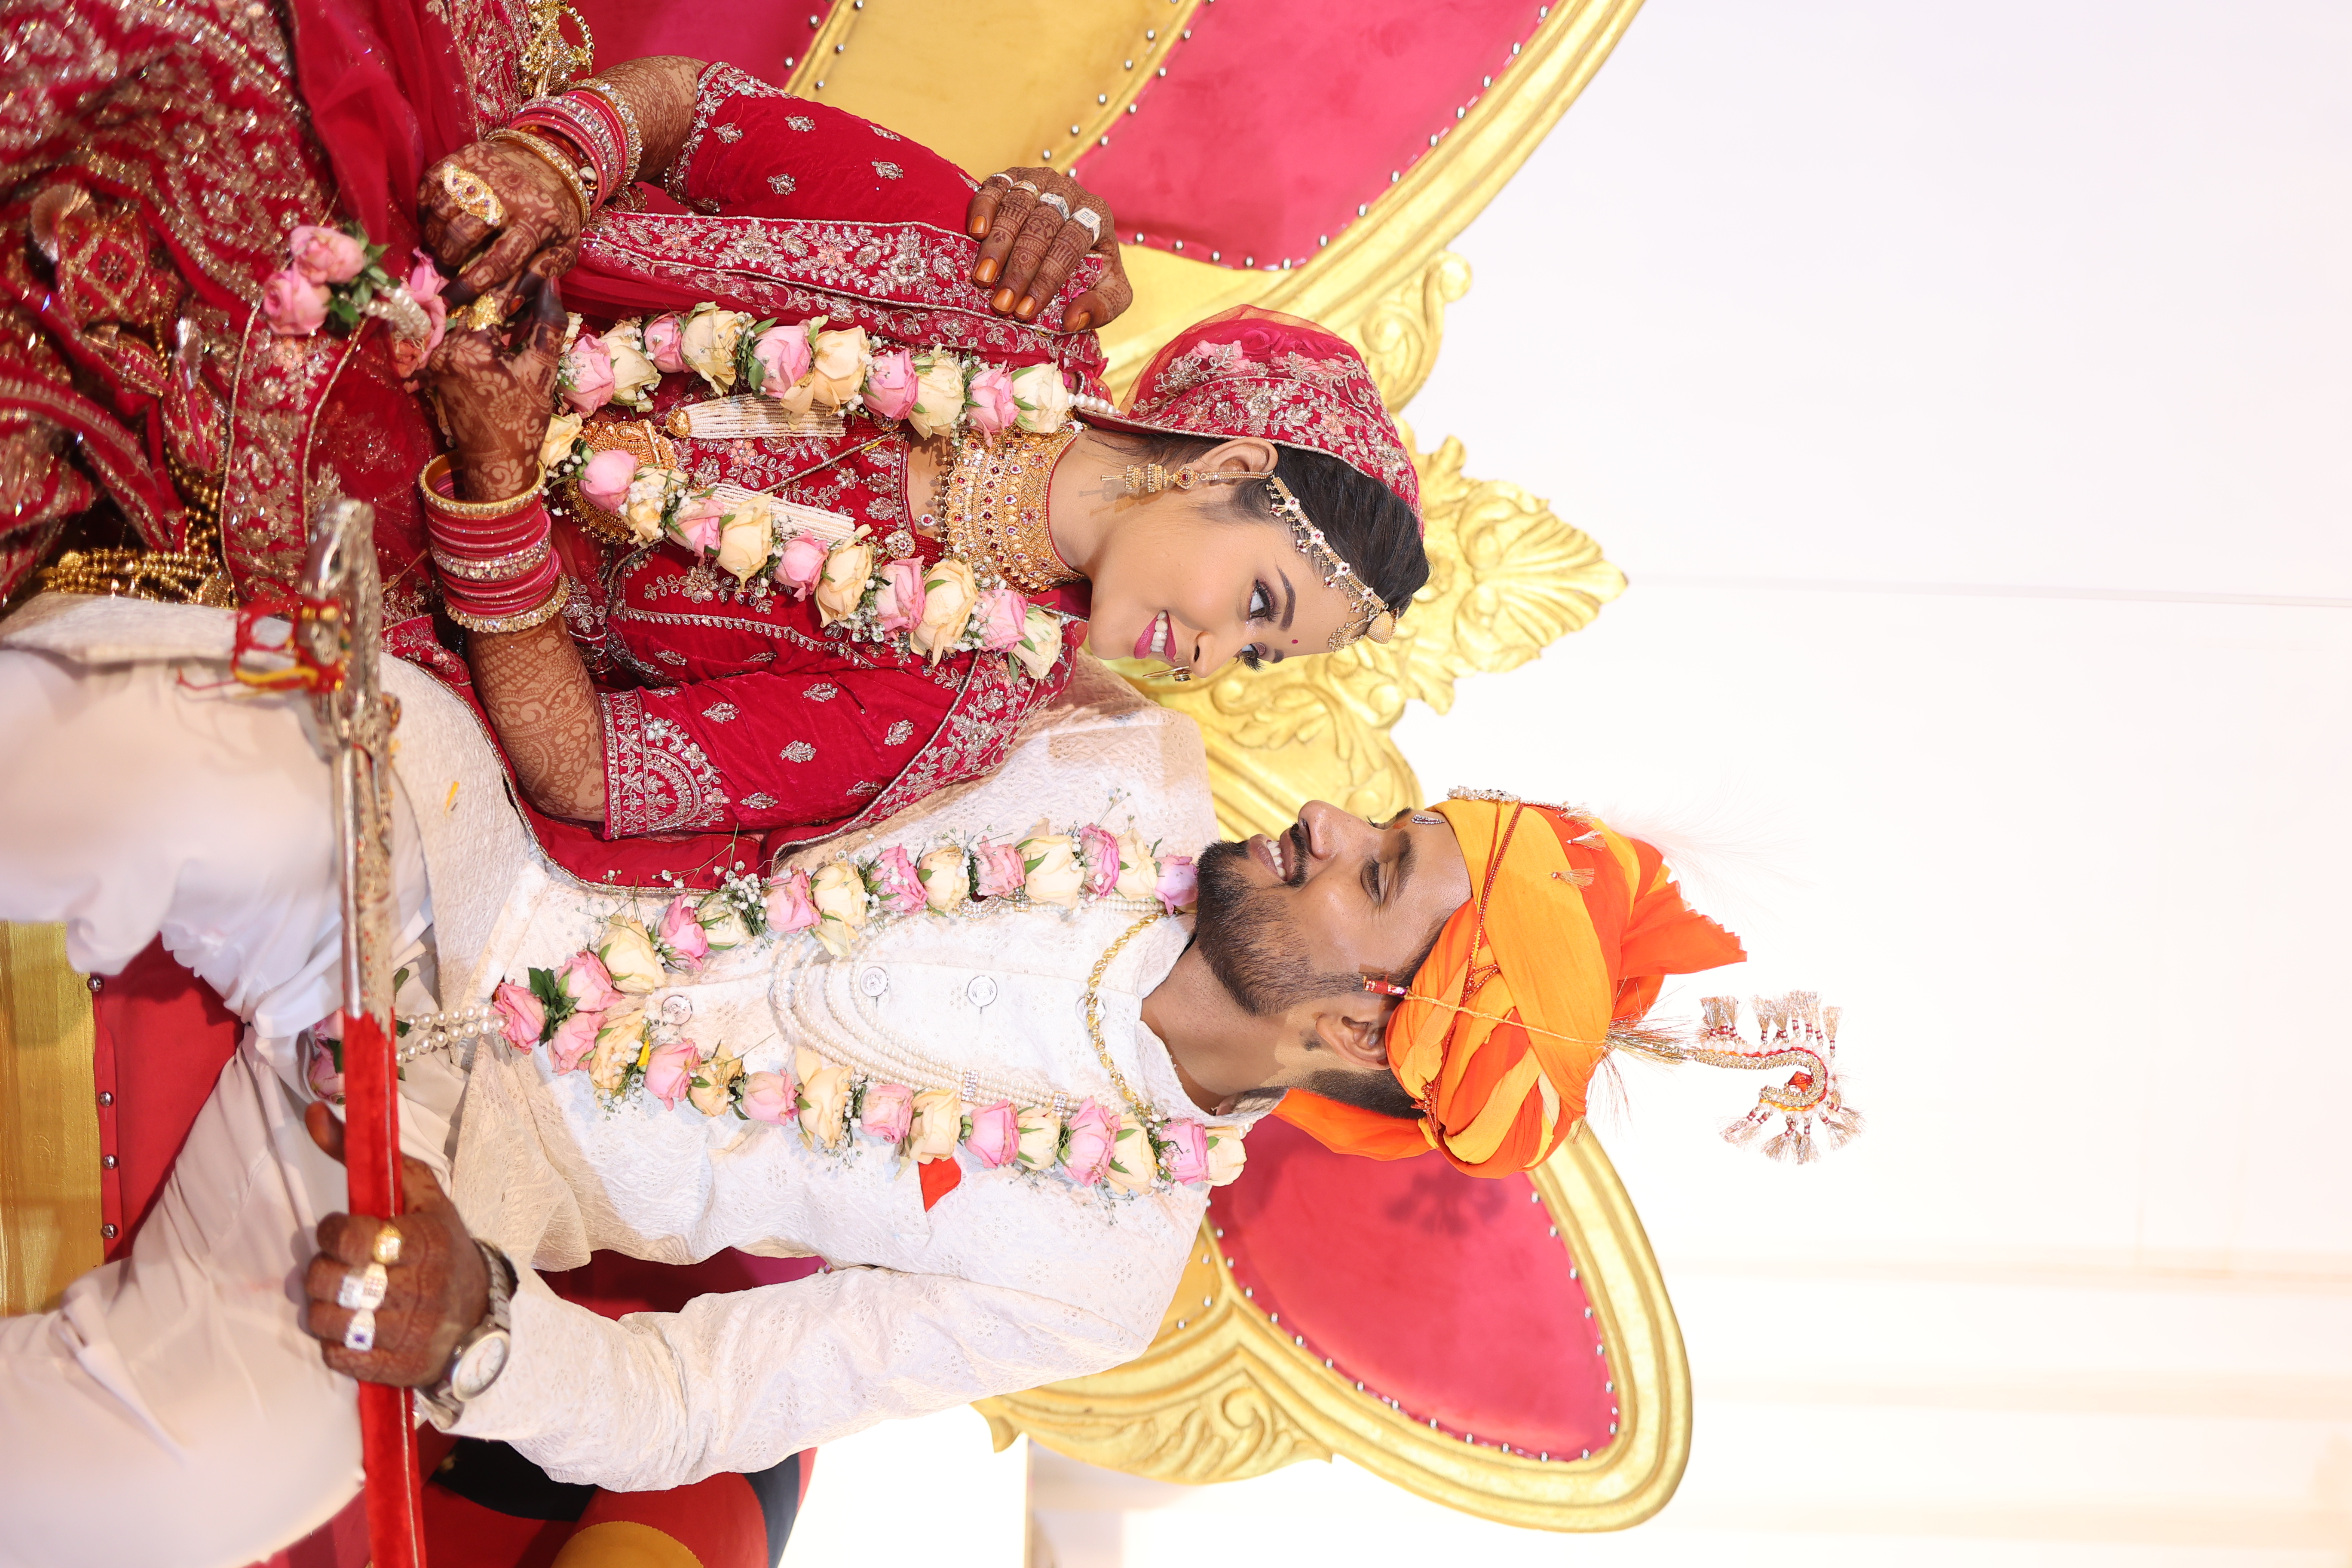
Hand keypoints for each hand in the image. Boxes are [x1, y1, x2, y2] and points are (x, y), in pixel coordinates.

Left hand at [298, 1101, 489, 1386]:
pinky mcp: (399, 1368)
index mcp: (427, 1241)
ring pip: (330, 1323)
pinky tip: (355, 1327)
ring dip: (324, 1310)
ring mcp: (411, 1333)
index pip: (350, 1237)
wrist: (479, 1312)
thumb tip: (312, 1111)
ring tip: (344, 1297)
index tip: (342, 1232)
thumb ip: (361, 1152)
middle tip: (341, 1267)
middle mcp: (421, 1288)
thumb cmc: (440, 1242)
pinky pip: (339, 1358)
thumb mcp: (416, 1191)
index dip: (332, 1233)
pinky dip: (337, 1343)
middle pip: (333, 1282)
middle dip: (324, 1272)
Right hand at [420, 134, 588, 303]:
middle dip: (447, 258)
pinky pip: (432, 182)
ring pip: (442, 210)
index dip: (471, 285)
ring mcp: (484, 173)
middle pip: (462, 234)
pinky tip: (429, 220)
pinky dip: (424, 205)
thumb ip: (544, 275)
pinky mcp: (466, 156)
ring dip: (433, 235)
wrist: (551, 162)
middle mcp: (507, 196)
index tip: (450, 301)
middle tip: (444, 269)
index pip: (499, 261)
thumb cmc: (554, 214)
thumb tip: (511, 304)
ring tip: (436, 248)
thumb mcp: (564, 247)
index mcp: (536, 222)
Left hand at [420, 250, 571, 502]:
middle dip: (508, 294)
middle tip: (534, 280)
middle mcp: (444, 348)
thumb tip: (551, 283)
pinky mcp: (438, 367)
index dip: (520, 279)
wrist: (495, 463)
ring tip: (526, 302)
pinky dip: (487, 331)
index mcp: (468, 348)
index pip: (495, 298)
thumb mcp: (541, 371)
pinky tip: (509, 328)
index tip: (538, 262)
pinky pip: (465, 338)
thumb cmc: (523, 421)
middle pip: (480, 307)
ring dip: (497, 312)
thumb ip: (547, 324)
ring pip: (472, 321)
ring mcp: (437, 358)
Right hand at [967, 167, 1132, 332]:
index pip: (1070, 246)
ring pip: (1017, 206)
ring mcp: (1040, 180)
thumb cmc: (1091, 268)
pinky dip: (984, 206)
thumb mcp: (1109, 292)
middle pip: (1041, 227)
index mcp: (1097, 216)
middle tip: (1000, 303)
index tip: (1026, 310)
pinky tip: (976, 233)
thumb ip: (1101, 307)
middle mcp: (1070, 192)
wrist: (1074, 237)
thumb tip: (1073, 320)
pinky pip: (996, 185)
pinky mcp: (1013, 175)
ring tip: (983, 278)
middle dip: (1020, 268)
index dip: (1047, 279)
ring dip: (998, 244)